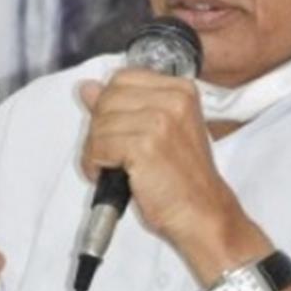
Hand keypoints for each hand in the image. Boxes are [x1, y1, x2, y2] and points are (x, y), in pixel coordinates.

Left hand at [79, 69, 267, 280]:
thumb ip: (124, 106)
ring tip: (115, 168)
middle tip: (113, 154)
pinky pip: (99, 146)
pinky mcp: (145, 145)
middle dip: (101, 128)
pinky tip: (114, 177)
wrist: (202, 212)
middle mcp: (173, 99)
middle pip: (108, 98)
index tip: (118, 130)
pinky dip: (96, 165)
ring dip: (97, 150)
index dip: (110, 106)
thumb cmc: (184, 179)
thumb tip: (88, 87)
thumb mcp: (158, 131)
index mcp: (180, 90)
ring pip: (100, 123)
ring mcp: (160, 120)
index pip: (122, 78)